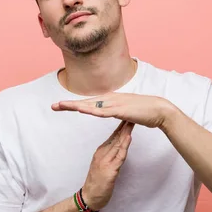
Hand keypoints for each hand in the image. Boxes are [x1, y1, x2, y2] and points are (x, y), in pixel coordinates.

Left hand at [52, 93, 176, 128]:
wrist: (159, 110)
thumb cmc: (144, 112)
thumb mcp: (125, 111)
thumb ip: (115, 111)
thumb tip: (108, 111)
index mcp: (110, 100)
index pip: (88, 103)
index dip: (73, 104)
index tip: (60, 106)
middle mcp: (110, 99)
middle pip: (85, 102)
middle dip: (68, 104)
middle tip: (53, 106)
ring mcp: (115, 104)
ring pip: (91, 105)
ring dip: (75, 105)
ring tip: (61, 106)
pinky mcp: (120, 110)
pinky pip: (103, 111)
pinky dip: (91, 110)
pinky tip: (81, 110)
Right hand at [81, 120, 134, 210]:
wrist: (89, 197)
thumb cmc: (97, 183)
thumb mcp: (103, 164)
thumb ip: (110, 154)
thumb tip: (119, 145)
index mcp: (101, 151)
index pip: (113, 135)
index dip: (121, 125)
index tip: (128, 115)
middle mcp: (102, 154)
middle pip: (116, 137)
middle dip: (125, 125)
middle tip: (132, 112)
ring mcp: (105, 162)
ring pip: (118, 144)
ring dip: (125, 132)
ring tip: (131, 120)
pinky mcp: (110, 170)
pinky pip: (119, 156)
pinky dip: (124, 146)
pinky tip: (128, 138)